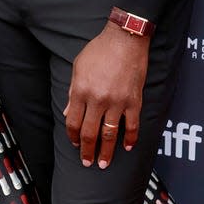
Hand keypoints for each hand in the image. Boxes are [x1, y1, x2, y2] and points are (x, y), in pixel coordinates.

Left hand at [64, 22, 150, 168]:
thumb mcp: (78, 67)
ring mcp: (117, 102)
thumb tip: (69, 112)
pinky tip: (128, 147)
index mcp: (81, 91)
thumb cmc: (100, 50)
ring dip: (106, 152)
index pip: (73, 122)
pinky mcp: (134, 100)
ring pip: (110, 134)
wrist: (125, 39)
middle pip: (90, 133)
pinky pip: (132, 125)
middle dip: (87, 151)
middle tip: (87, 162)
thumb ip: (73, 92)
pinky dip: (130, 138)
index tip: (75, 144)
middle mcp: (98, 100)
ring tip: (104, 164)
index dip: (73, 136)